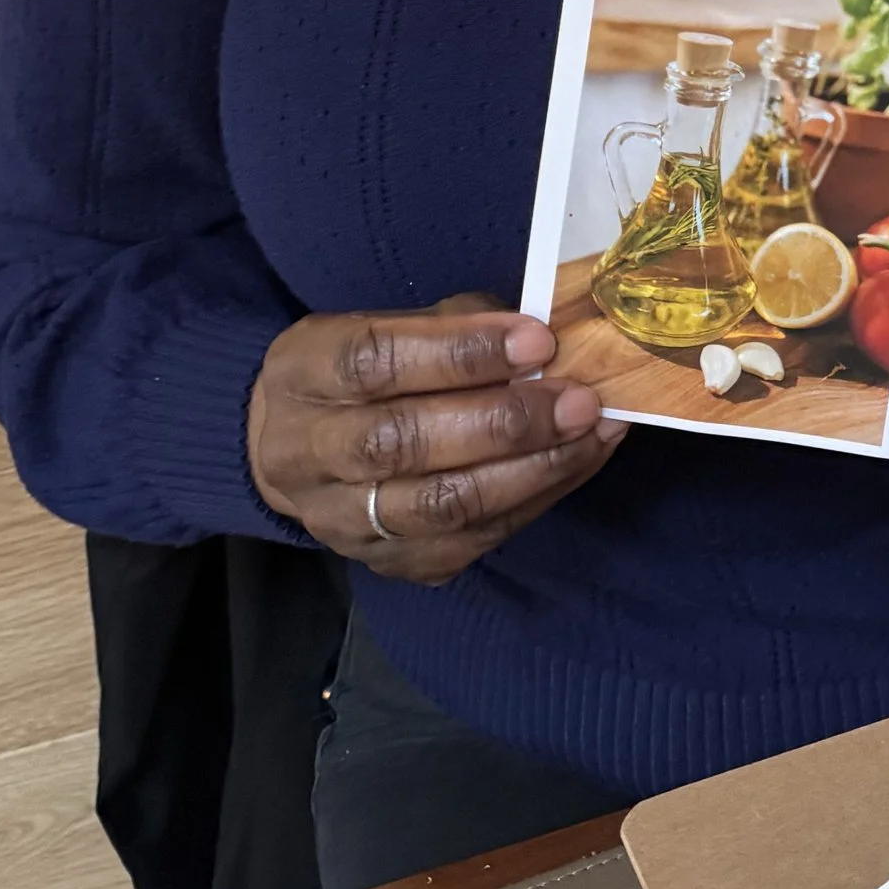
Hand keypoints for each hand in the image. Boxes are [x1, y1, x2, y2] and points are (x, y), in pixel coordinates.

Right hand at [247, 300, 625, 584]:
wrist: (297, 452)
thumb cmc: (362, 374)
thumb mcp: (383, 324)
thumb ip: (453, 325)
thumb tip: (539, 337)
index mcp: (304, 374)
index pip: (376, 362)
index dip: (461, 353)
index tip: (537, 340)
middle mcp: (307, 454)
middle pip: (404, 443)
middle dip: (505, 421)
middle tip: (578, 399)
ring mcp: (344, 520)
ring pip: (440, 506)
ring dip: (531, 469)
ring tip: (591, 433)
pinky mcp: (389, 563)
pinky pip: (468, 543)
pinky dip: (534, 501)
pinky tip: (576, 463)